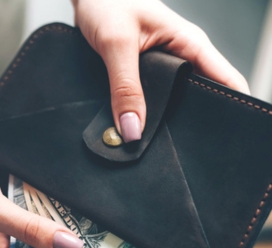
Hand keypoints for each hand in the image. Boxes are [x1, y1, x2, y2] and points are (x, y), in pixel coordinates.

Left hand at [72, 0, 249, 141]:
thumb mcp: (116, 45)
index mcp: (189, 44)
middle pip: (196, 97)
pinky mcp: (140, 73)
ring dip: (156, 119)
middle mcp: (179, 56)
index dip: (229, 108)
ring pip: (167, 101)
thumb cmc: (106, 2)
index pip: (226, 80)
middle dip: (185, 122)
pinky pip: (144, 98)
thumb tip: (133, 128)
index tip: (221, 136)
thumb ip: (124, 87)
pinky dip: (137, 111)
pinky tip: (128, 124)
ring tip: (145, 139)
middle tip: (170, 146)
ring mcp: (160, 66)